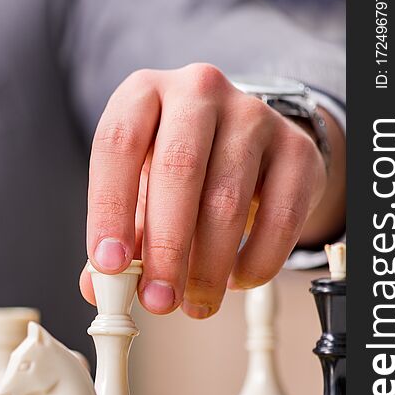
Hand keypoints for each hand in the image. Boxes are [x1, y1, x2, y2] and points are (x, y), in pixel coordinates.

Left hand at [81, 63, 343, 317]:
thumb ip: (116, 236)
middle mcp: (197, 91)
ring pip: (227, 199)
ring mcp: (252, 114)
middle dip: (164, 247)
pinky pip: (280, 216)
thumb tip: (97, 288)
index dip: (110, 210)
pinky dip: (256, 260)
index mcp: (142, 93)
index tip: (109, 265)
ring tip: (193, 303)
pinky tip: (235, 281)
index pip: (117, 145)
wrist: (243, 139)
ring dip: (207, 266)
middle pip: (177, 170)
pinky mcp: (296, 147)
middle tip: (157, 300)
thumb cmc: (174, 166)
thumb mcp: (135, 188)